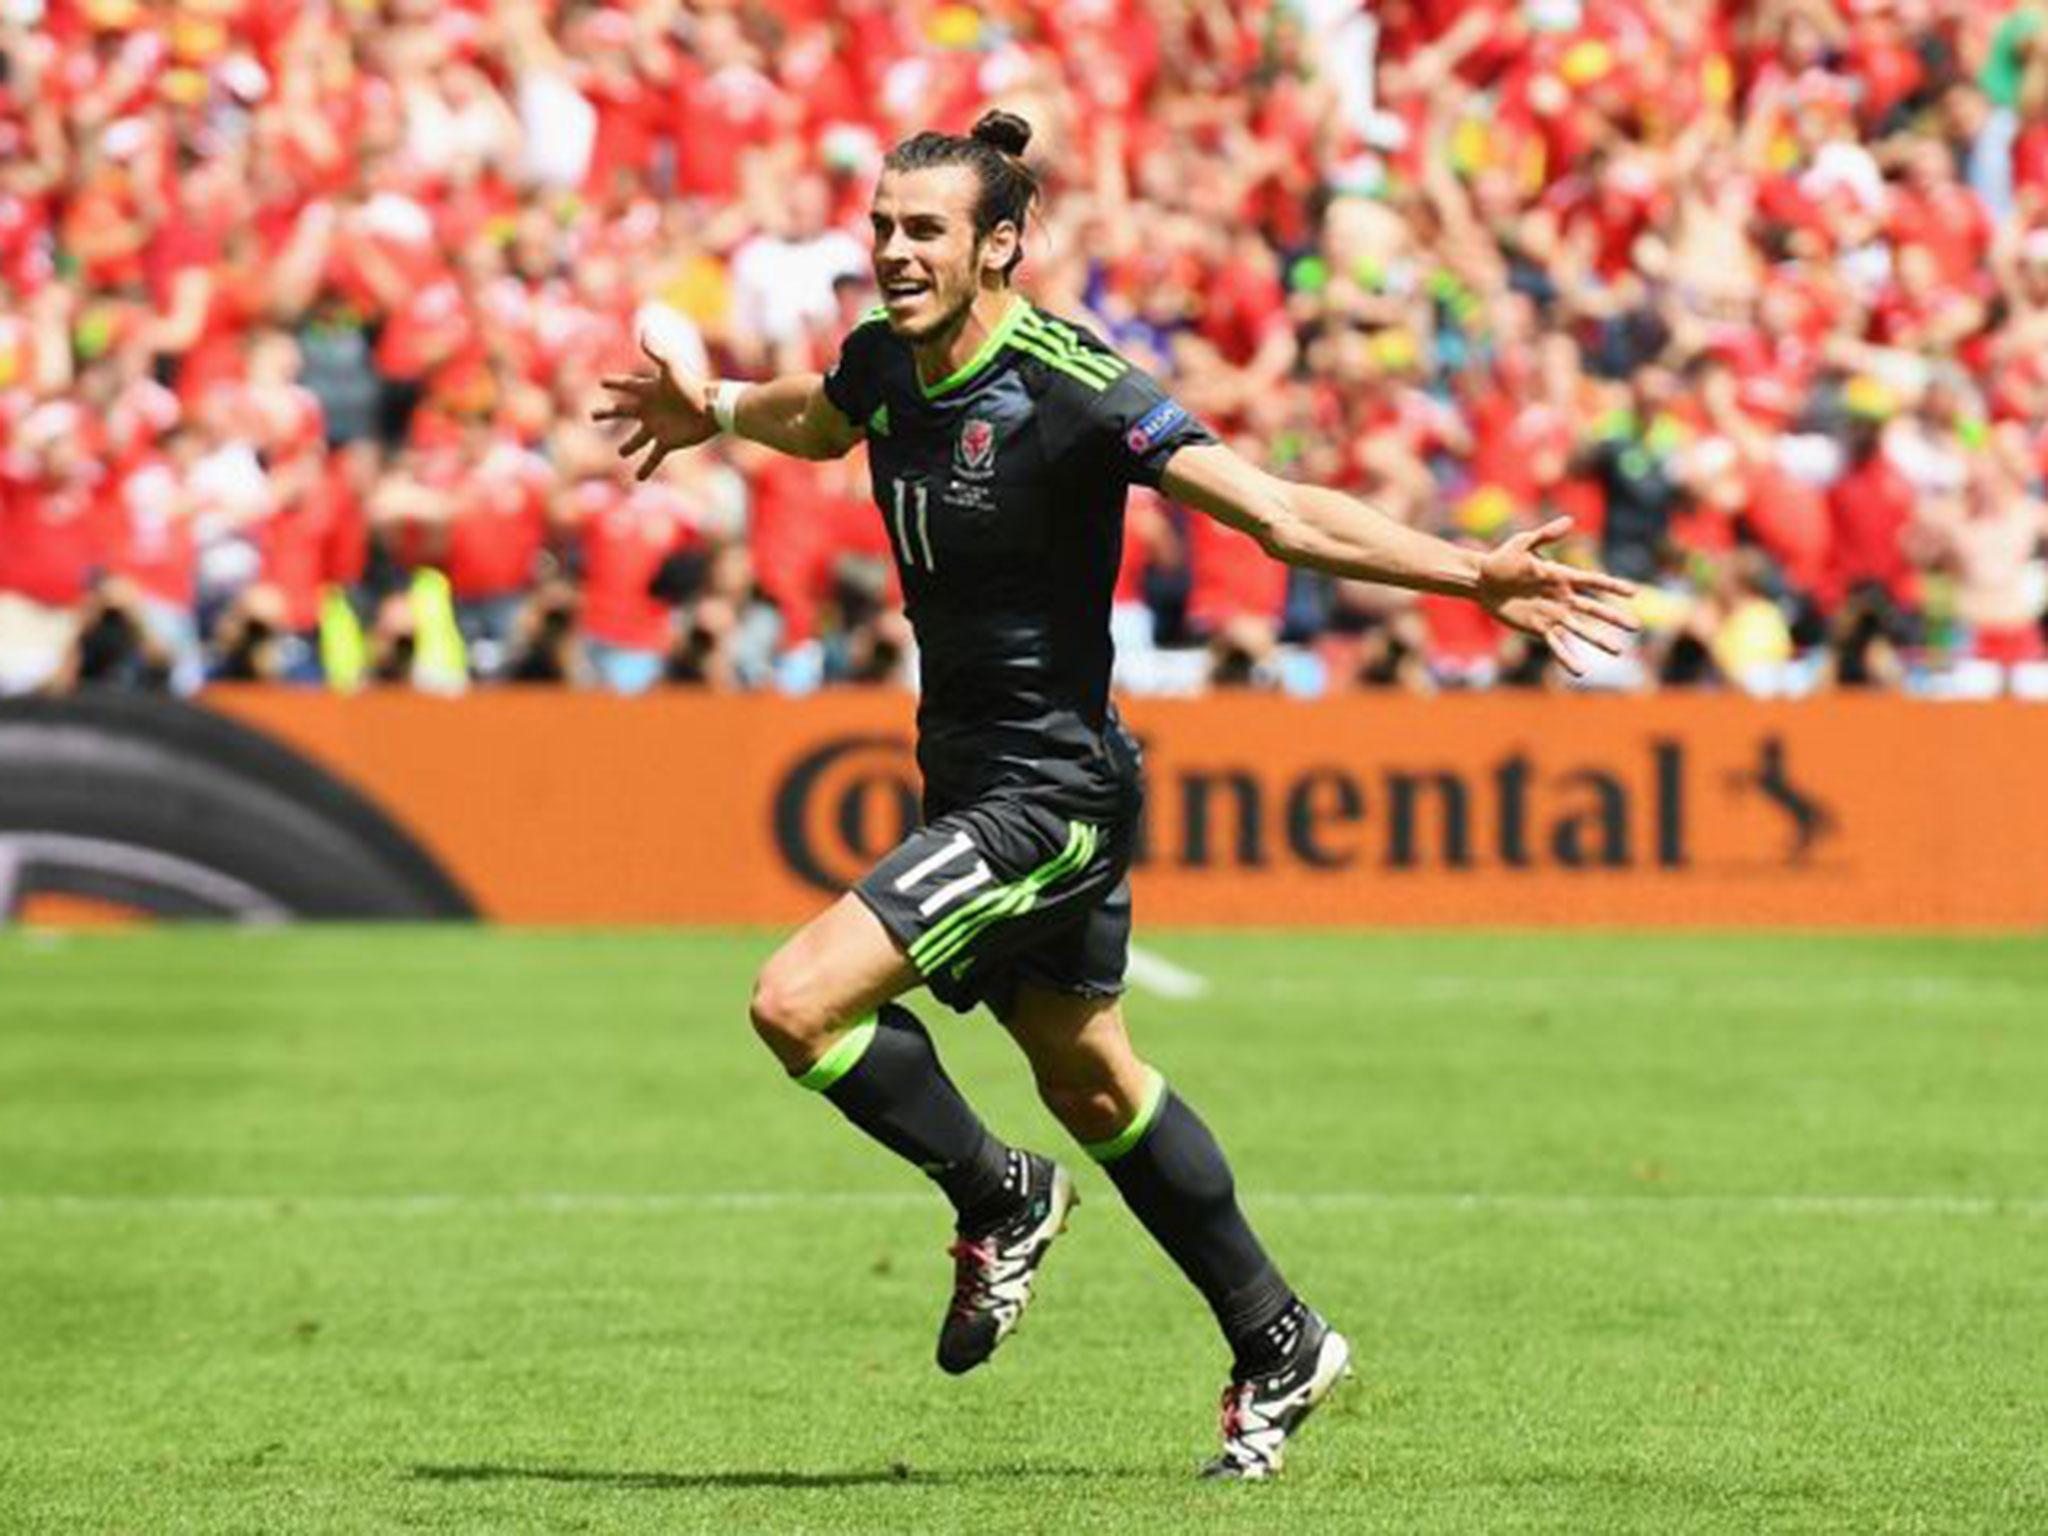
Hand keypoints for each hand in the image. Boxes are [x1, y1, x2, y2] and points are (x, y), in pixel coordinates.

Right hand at [592, 337, 717, 480]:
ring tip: (620, 452)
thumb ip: (656, 352)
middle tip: (593, 415)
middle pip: (623, 411)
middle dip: (608, 413)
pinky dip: (645, 467)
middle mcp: (650, 409)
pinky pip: (653, 457)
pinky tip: (638, 478)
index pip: (627, 385)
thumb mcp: (672, 368)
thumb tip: (643, 331)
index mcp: (648, 390)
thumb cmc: (692, 387)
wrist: (712, 408)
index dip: (614, 383)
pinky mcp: (667, 442)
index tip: (603, 382)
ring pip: (637, 438)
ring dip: (629, 446)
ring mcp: (657, 427)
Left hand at [1476, 516, 1640, 675]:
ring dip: (1598, 640)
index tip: (1634, 593)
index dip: (1613, 587)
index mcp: (1562, 576)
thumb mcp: (1522, 543)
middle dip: (1613, 618)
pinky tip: (1580, 671)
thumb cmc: (1502, 558)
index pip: (1593, 582)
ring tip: (1618, 652)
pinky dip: (1568, 657)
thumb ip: (1545, 535)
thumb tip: (1570, 521)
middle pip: (1593, 609)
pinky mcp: (1539, 629)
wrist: (1482, 581)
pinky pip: (1556, 645)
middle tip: (1636, 627)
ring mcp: (1552, 615)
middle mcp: (1562, 597)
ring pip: (1580, 629)